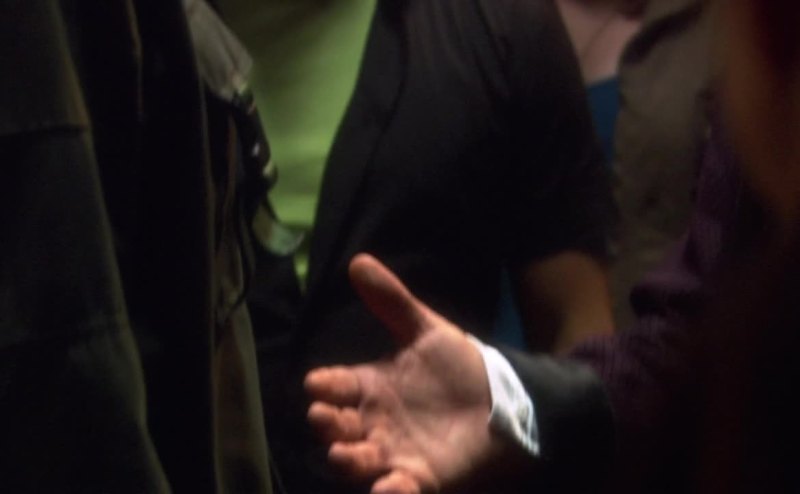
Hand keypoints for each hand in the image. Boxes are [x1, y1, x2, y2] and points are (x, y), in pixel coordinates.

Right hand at [304, 254, 495, 493]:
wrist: (500, 397)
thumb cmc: (455, 365)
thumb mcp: (424, 329)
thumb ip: (391, 300)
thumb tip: (358, 260)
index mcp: (370, 386)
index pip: (336, 386)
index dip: (324, 386)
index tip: (315, 384)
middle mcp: (374, 422)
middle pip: (339, 427)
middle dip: (327, 424)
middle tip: (322, 417)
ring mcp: (394, 451)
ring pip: (360, 461)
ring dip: (348, 461)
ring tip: (342, 455)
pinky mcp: (422, 477)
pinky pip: (401, 489)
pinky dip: (392, 492)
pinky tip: (389, 488)